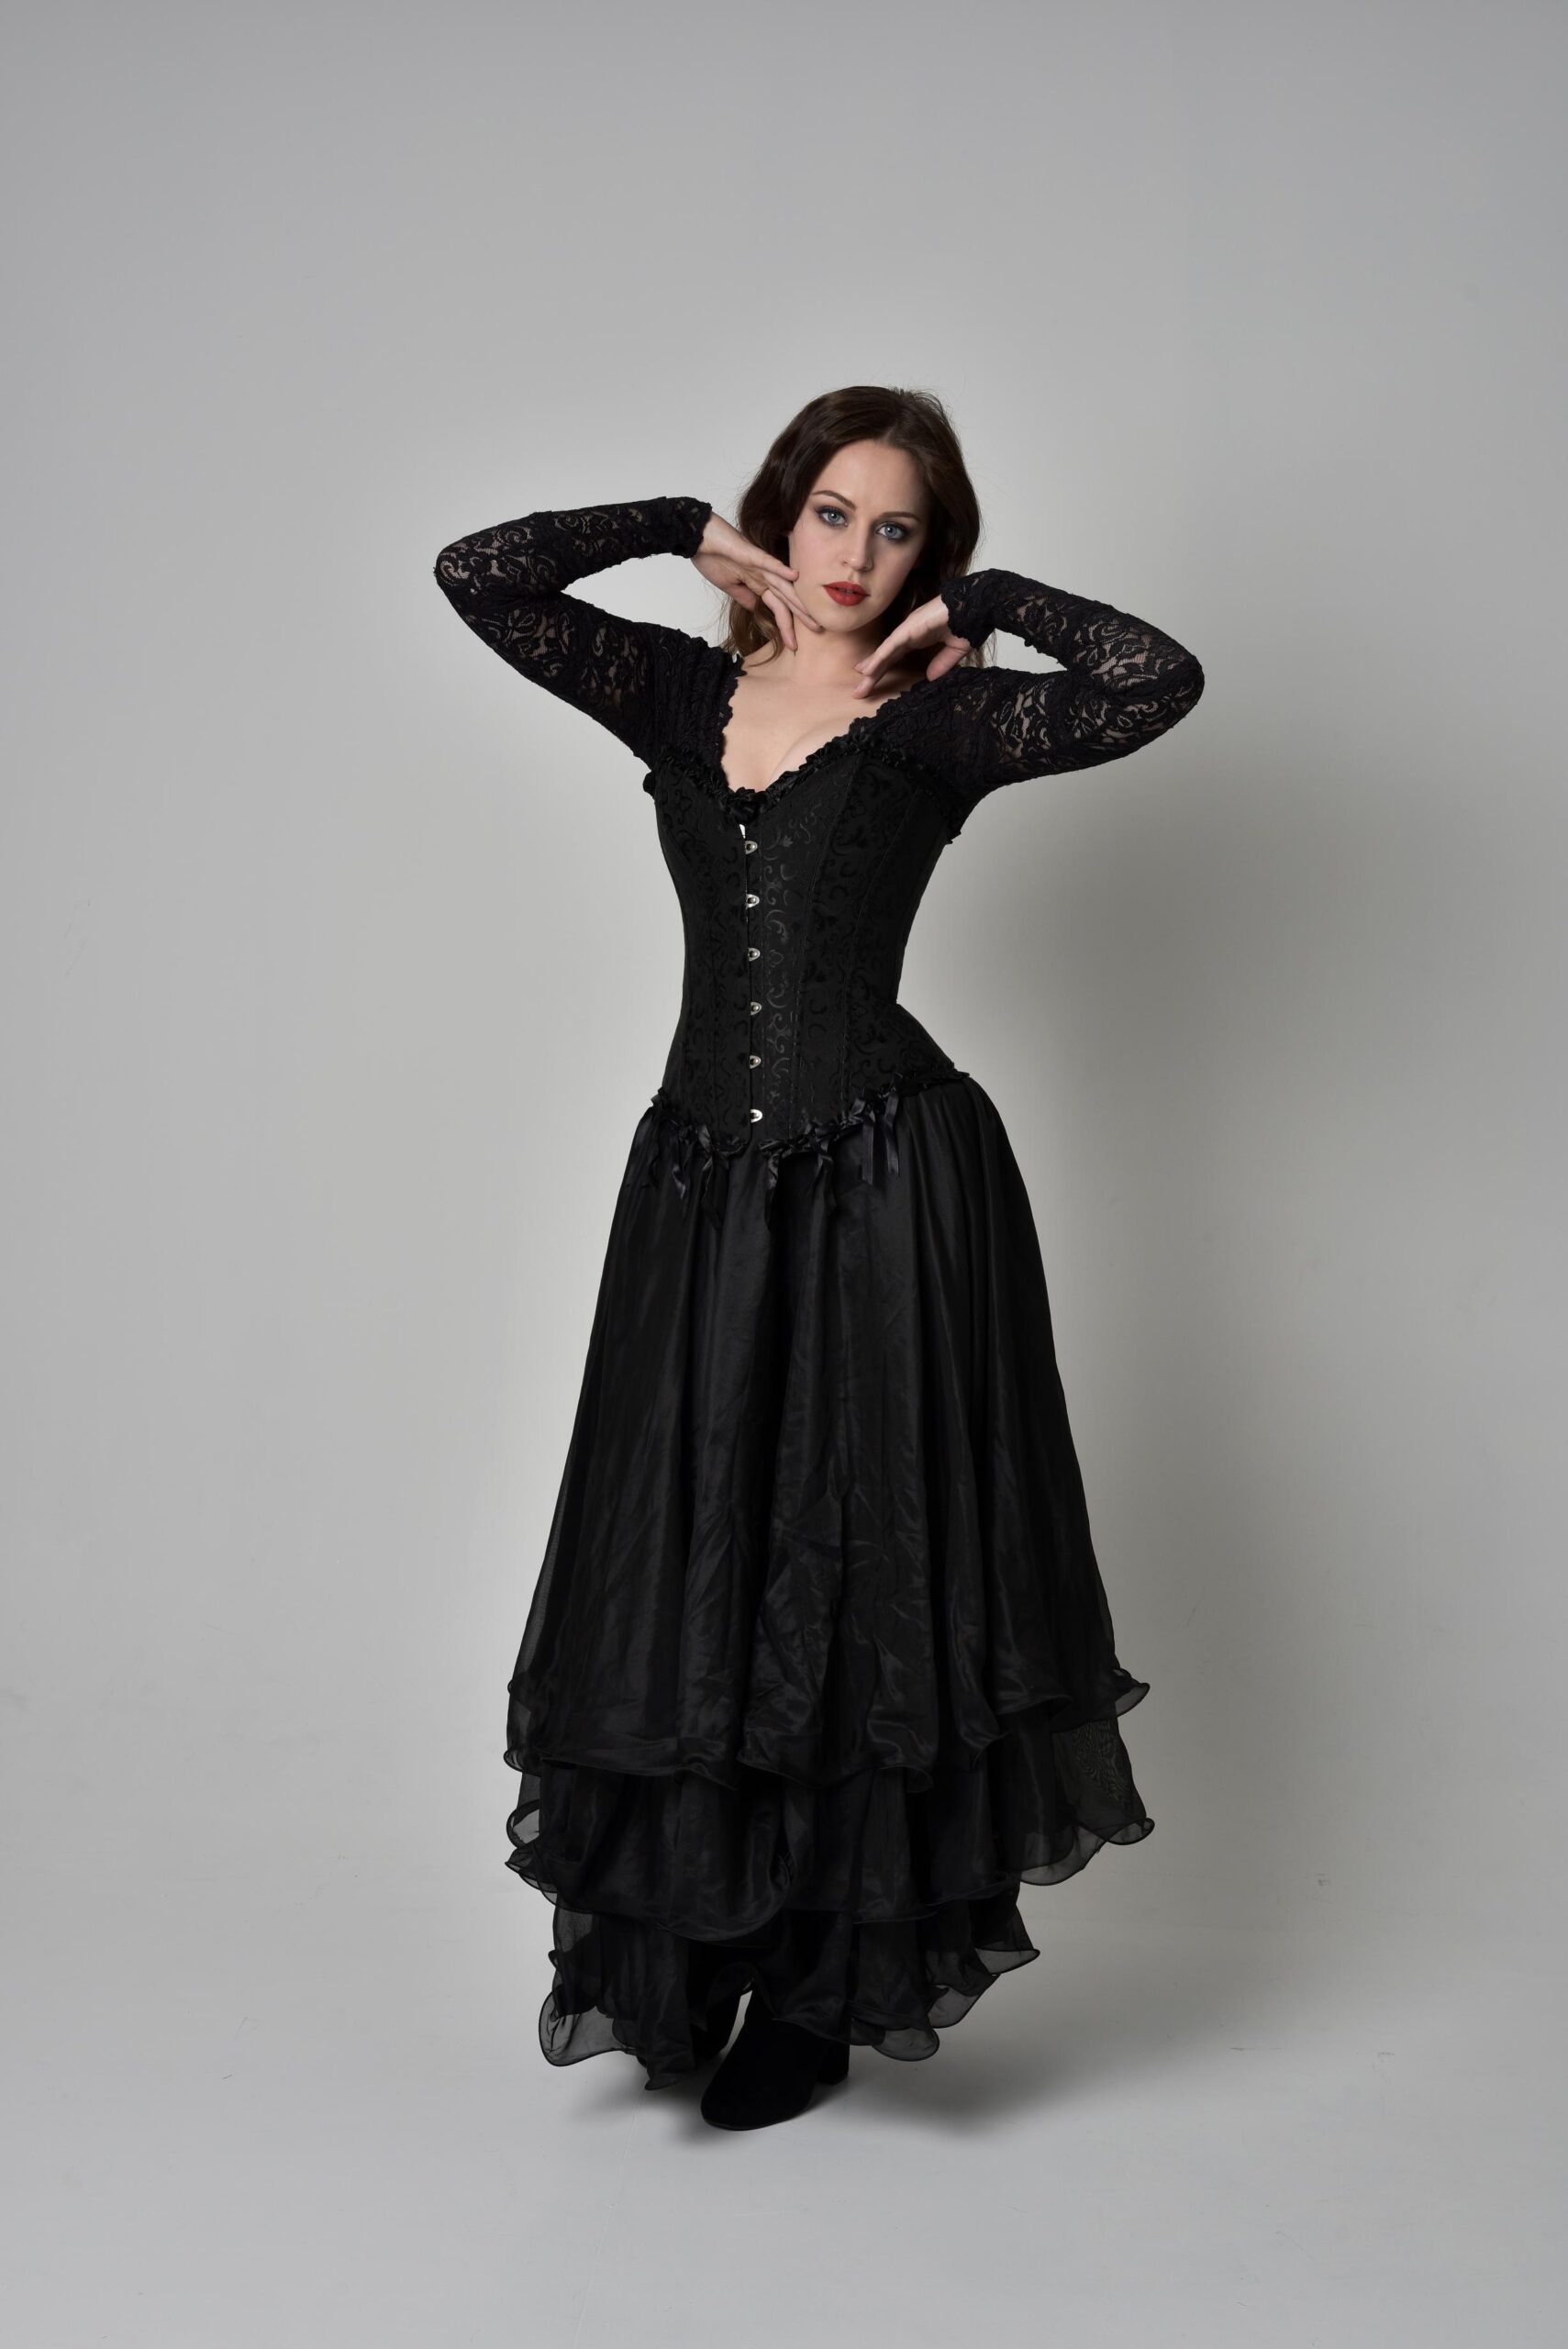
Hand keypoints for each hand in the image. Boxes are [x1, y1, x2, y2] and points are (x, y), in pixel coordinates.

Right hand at [692, 512, 823, 649]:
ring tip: (813, 615)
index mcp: (757, 585)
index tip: (794, 646)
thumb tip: (755, 608)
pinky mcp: (751, 554)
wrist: (699, 539)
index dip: (786, 626)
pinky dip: (781, 569)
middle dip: (801, 617)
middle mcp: (763, 576)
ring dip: (798, 601)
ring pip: (783, 585)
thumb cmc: (711, 559)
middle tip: (819, 631)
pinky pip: (769, 562)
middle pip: (786, 599)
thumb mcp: (728, 586)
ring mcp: (759, 566)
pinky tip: (796, 575)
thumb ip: (744, 596)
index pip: (777, 608)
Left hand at [851, 593, 971, 695]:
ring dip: (871, 669)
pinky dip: (879, 658)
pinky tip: (868, 670)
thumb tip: (930, 678)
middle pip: (885, 658)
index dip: (882, 669)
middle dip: (872, 675)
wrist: (974, 606)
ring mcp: (907, 630)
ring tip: (859, 685)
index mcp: (917, 638)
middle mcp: (908, 634)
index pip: (894, 657)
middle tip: (858, 692)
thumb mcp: (953, 650)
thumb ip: (941, 664)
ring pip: (884, 653)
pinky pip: (890, 646)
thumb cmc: (966, 622)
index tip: (870, 681)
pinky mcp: (909, 628)